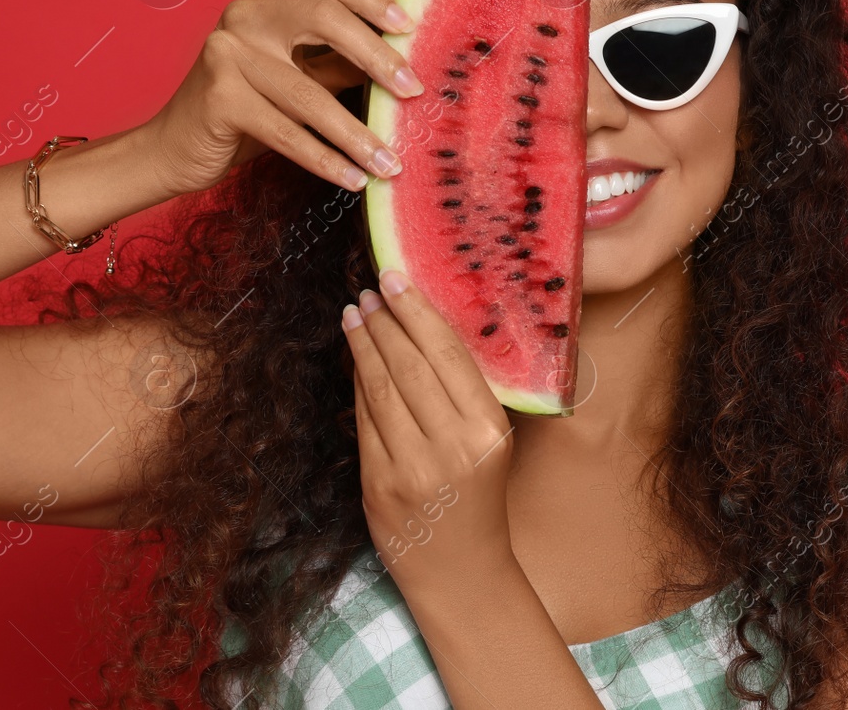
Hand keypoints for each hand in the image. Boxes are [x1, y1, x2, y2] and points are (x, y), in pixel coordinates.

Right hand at [141, 0, 426, 197]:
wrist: (173, 148)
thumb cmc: (247, 110)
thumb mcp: (300, 77)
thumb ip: (341, 62)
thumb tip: (406, 65)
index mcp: (267, 2)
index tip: (411, 27)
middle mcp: (243, 16)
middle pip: (324, 18)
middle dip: (378, 57)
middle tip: (414, 92)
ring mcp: (226, 53)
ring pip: (310, 93)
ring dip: (357, 134)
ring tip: (391, 164)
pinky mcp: (218, 97)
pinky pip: (287, 132)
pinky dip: (326, 160)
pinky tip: (355, 180)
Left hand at [343, 268, 516, 589]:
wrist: (461, 568)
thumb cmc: (480, 497)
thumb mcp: (492, 442)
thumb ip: (463, 395)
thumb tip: (421, 330)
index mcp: (489, 429)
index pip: (447, 355)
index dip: (417, 312)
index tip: (396, 278)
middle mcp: (452, 446)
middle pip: (409, 366)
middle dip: (384, 321)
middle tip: (369, 289)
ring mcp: (411, 467)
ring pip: (380, 389)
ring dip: (364, 345)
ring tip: (355, 314)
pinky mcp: (377, 485)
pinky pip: (364, 422)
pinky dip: (356, 385)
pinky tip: (355, 361)